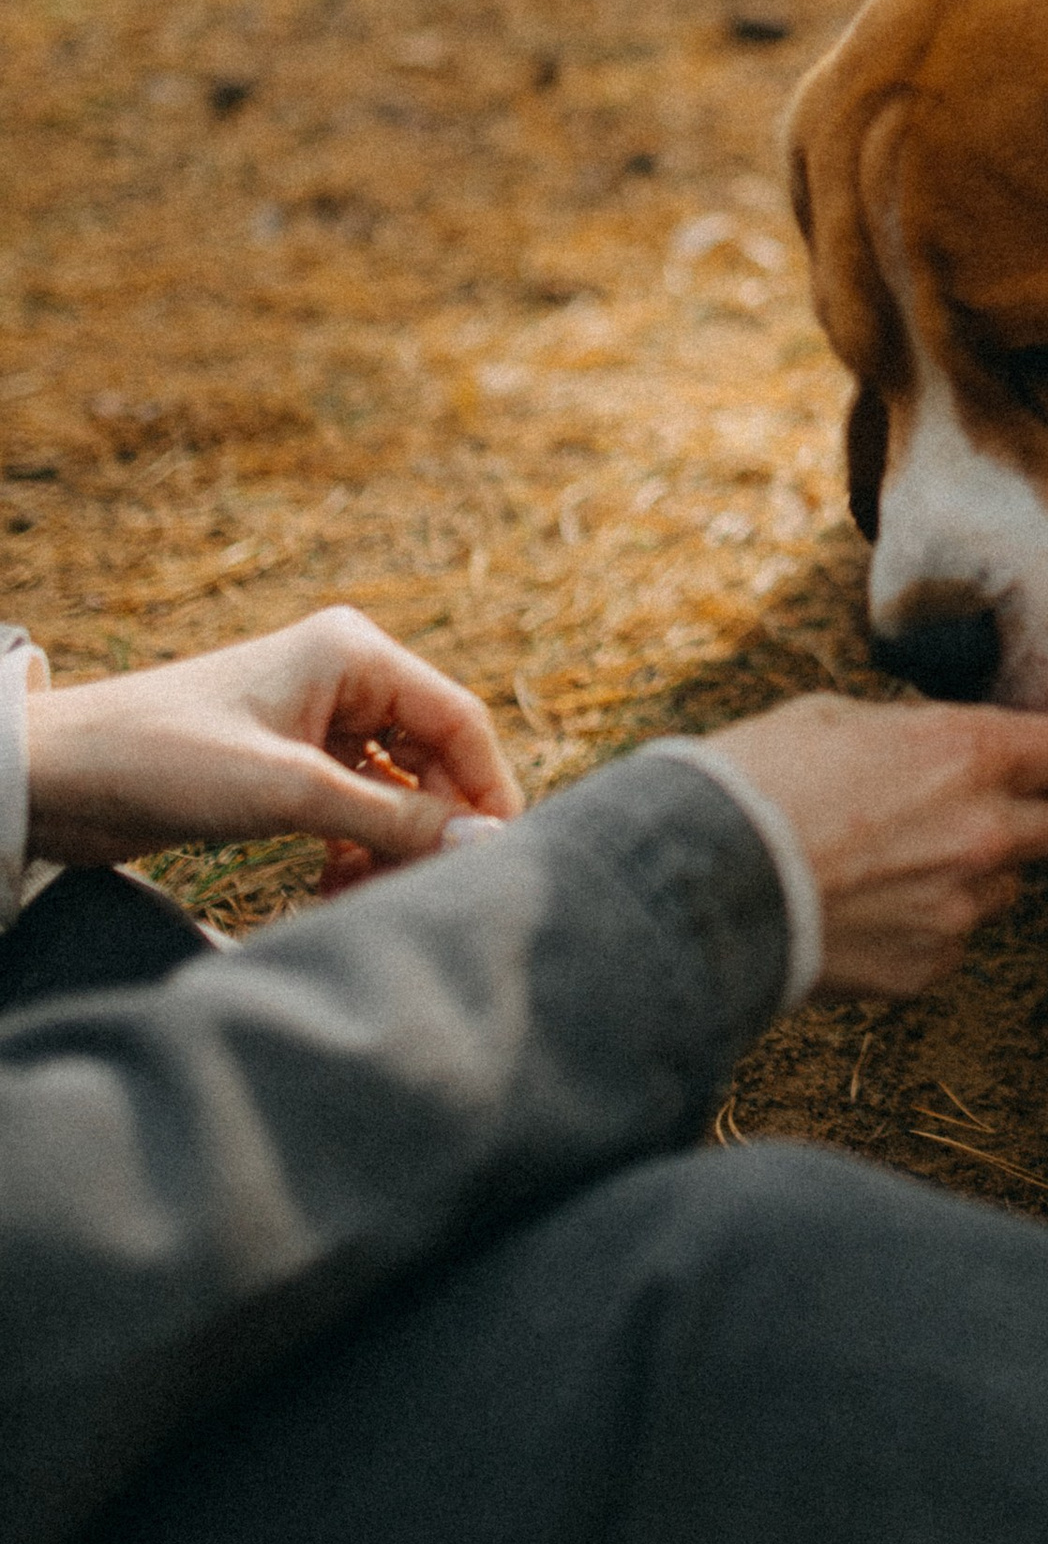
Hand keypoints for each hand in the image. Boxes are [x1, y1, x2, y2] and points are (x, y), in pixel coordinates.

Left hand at [27, 607, 522, 886]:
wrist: (54, 777)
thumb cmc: (163, 760)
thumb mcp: (288, 793)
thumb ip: (393, 818)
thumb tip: (483, 844)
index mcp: (353, 653)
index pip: (458, 720)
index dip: (485, 791)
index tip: (496, 859)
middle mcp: (343, 675)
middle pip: (433, 755)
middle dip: (432, 824)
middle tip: (421, 889)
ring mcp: (314, 717)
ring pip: (395, 784)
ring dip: (391, 840)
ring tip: (361, 890)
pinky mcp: (286, 757)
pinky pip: (354, 800)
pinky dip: (356, 842)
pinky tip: (334, 880)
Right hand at [710, 696, 1047, 998]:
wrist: (702, 880)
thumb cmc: (760, 779)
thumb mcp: (839, 717)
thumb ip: (912, 734)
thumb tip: (934, 744)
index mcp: (971, 754)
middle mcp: (984, 833)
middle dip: (1030, 815)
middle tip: (972, 809)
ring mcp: (959, 909)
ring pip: (1005, 890)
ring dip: (972, 875)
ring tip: (894, 864)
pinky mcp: (926, 969)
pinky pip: (951, 943)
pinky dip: (922, 928)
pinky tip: (864, 910)